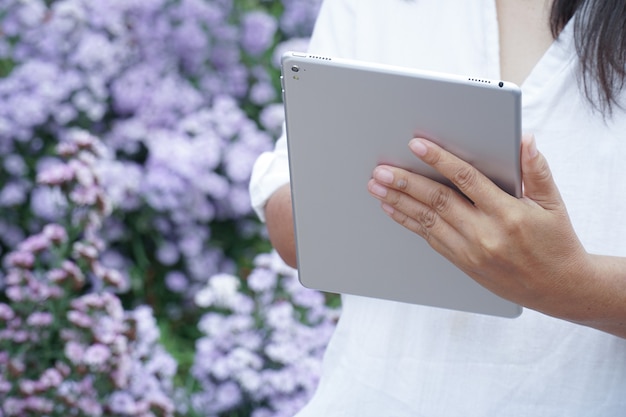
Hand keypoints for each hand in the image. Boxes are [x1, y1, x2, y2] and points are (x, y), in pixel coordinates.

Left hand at [367, 134, 593, 318]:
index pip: (466, 179)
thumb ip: (536, 171)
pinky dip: (408, 222)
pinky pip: (429, 239)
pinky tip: (393, 210)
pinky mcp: (463, 262)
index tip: (417, 145)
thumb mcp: (553, 204)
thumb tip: (525, 140)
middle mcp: (485, 233)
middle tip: (381, 171)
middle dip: (405, 183)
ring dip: (399, 202)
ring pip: (427, 221)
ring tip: (377, 188)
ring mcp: (470, 251)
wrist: (557, 288)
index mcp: (507, 213)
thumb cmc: (556, 242)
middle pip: (437, 201)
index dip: (439, 159)